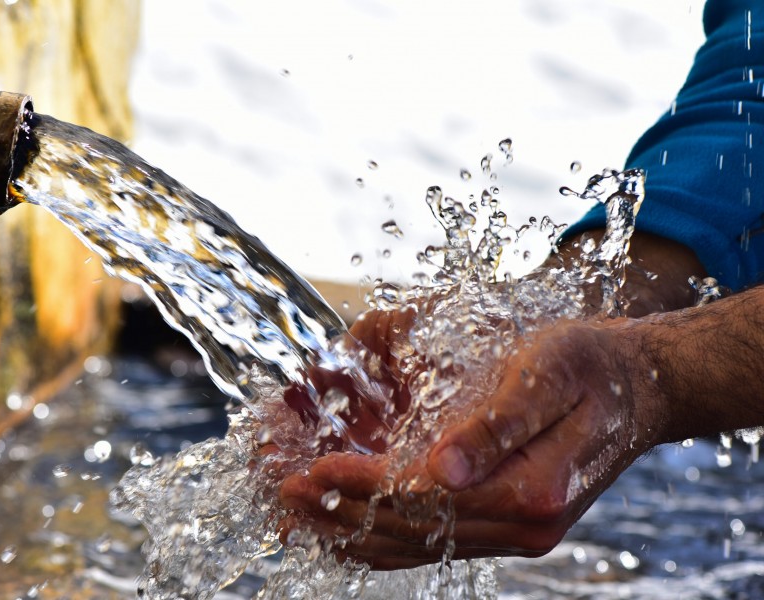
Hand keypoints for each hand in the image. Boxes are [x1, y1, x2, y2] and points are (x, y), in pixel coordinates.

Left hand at [278, 317, 662, 567]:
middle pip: (413, 532)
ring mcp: (513, 531)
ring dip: (355, 530)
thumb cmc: (591, 367)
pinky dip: (386, 535)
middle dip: (343, 512)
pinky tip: (351, 524)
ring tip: (301, 512)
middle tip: (284, 493)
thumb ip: (496, 426)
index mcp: (530, 491)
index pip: (426, 501)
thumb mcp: (547, 377)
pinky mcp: (505, 521)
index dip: (365, 488)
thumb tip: (440, 469)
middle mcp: (521, 526)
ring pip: (418, 546)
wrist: (639, 388)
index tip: (312, 471)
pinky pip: (434, 540)